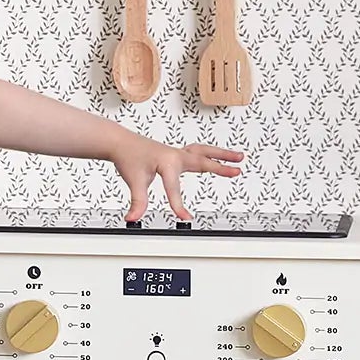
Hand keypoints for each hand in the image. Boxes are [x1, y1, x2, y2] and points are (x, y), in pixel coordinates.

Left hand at [111, 131, 243, 219]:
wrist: (120, 142)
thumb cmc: (128, 157)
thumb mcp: (133, 181)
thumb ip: (137, 201)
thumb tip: (133, 218)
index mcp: (166, 162)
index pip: (174, 187)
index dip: (178, 204)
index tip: (184, 217)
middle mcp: (175, 155)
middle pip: (203, 159)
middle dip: (220, 166)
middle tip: (237, 170)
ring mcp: (177, 153)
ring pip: (204, 152)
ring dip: (222, 154)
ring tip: (238, 157)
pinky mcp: (176, 154)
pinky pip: (198, 152)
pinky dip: (210, 154)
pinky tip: (217, 157)